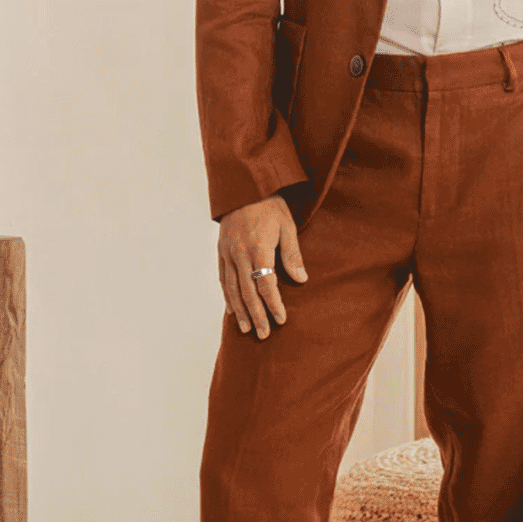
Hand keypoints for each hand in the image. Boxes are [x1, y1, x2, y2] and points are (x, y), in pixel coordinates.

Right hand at [217, 194, 307, 337]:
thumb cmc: (270, 205)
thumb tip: (301, 279)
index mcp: (258, 248)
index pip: (266, 284)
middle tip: (264, 334)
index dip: (273, 304)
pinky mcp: (221, 251)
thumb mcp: (287, 225)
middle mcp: (240, 254)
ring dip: (240, 311)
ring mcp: (228, 253)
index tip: (281, 319)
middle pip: (247, 292)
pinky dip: (227, 296)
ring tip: (246, 329)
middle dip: (257, 315)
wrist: (244, 187)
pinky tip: (231, 309)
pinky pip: (223, 279)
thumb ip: (292, 253)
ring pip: (232, 289)